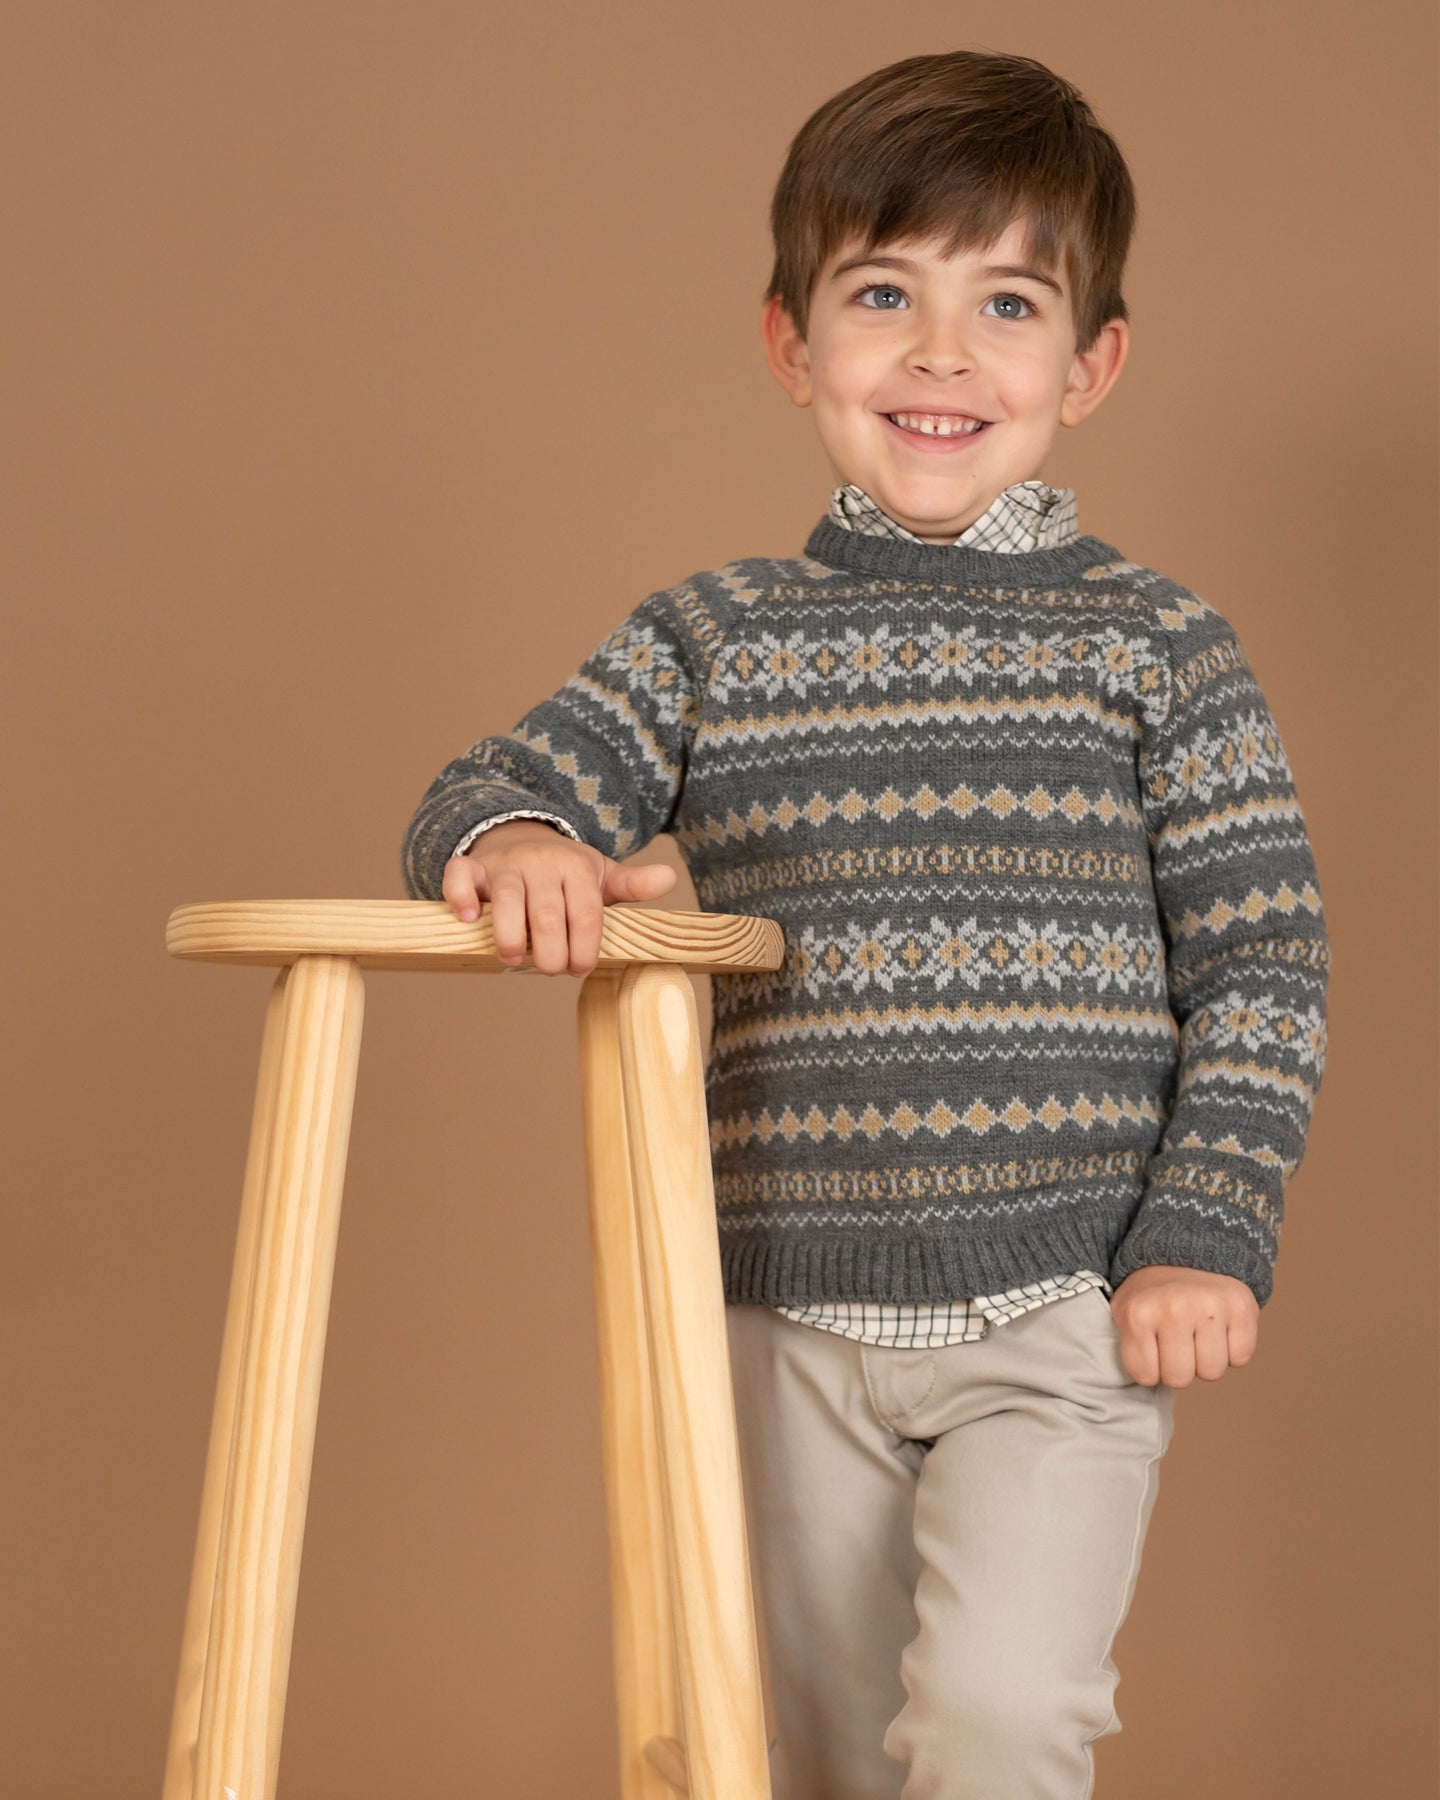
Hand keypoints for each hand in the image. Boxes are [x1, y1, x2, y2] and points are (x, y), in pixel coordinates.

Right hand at [441, 819, 677, 976]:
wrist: (522, 836)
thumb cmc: (564, 871)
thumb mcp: (599, 875)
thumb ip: (631, 884)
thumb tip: (669, 878)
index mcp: (577, 868)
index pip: (586, 915)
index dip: (585, 950)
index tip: (579, 970)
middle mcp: (541, 862)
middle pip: (548, 914)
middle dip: (551, 952)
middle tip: (552, 969)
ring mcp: (505, 864)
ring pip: (506, 899)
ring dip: (511, 936)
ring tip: (515, 959)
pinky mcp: (474, 866)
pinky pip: (460, 875)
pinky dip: (461, 897)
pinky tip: (470, 920)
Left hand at [1108, 1265, 1258, 1388]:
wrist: (1188, 1254)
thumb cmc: (1154, 1294)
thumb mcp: (1125, 1312)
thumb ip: (1129, 1347)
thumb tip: (1147, 1384)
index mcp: (1139, 1313)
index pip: (1146, 1376)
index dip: (1151, 1367)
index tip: (1152, 1346)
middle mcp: (1175, 1309)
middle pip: (1180, 1378)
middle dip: (1178, 1367)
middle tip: (1177, 1341)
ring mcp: (1210, 1308)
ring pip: (1212, 1372)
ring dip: (1205, 1360)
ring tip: (1198, 1334)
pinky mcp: (1241, 1308)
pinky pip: (1241, 1358)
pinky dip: (1232, 1350)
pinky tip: (1219, 1330)